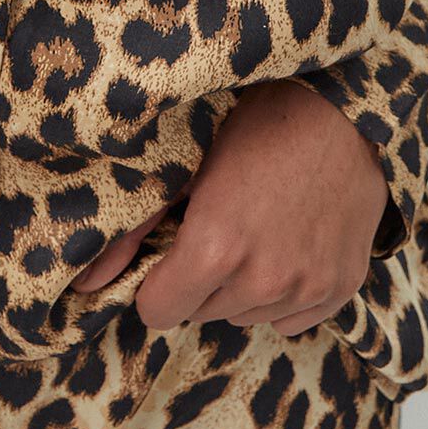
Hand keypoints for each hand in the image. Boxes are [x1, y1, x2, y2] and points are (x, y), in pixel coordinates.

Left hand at [69, 79, 388, 336]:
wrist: (342, 109)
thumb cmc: (258, 123)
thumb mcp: (187, 164)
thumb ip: (134, 228)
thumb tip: (86, 285)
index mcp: (214, 251)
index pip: (157, 312)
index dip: (158, 279)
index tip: (173, 246)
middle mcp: (261, 281)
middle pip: (201, 313)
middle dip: (201, 278)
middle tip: (221, 222)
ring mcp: (306, 288)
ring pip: (245, 315)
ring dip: (242, 285)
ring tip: (258, 225)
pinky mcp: (340, 289)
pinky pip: (290, 319)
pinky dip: (285, 293)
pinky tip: (291, 241)